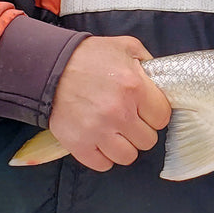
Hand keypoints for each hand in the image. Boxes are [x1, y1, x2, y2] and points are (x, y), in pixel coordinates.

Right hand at [48, 36, 170, 171]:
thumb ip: (149, 63)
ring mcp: (98, 131)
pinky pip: (103, 164)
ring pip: (128, 156)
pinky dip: (104, 156)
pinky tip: (101, 141)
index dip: (156, 114)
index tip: (146, 110)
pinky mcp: (78, 144)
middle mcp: (119, 112)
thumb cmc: (90, 57)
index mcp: (135, 88)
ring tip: (116, 132)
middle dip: (141, 130)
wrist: (50, 67)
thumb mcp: (126, 47)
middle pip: (147, 140)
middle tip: (129, 120)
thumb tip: (163, 80)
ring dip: (124, 146)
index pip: (162, 118)